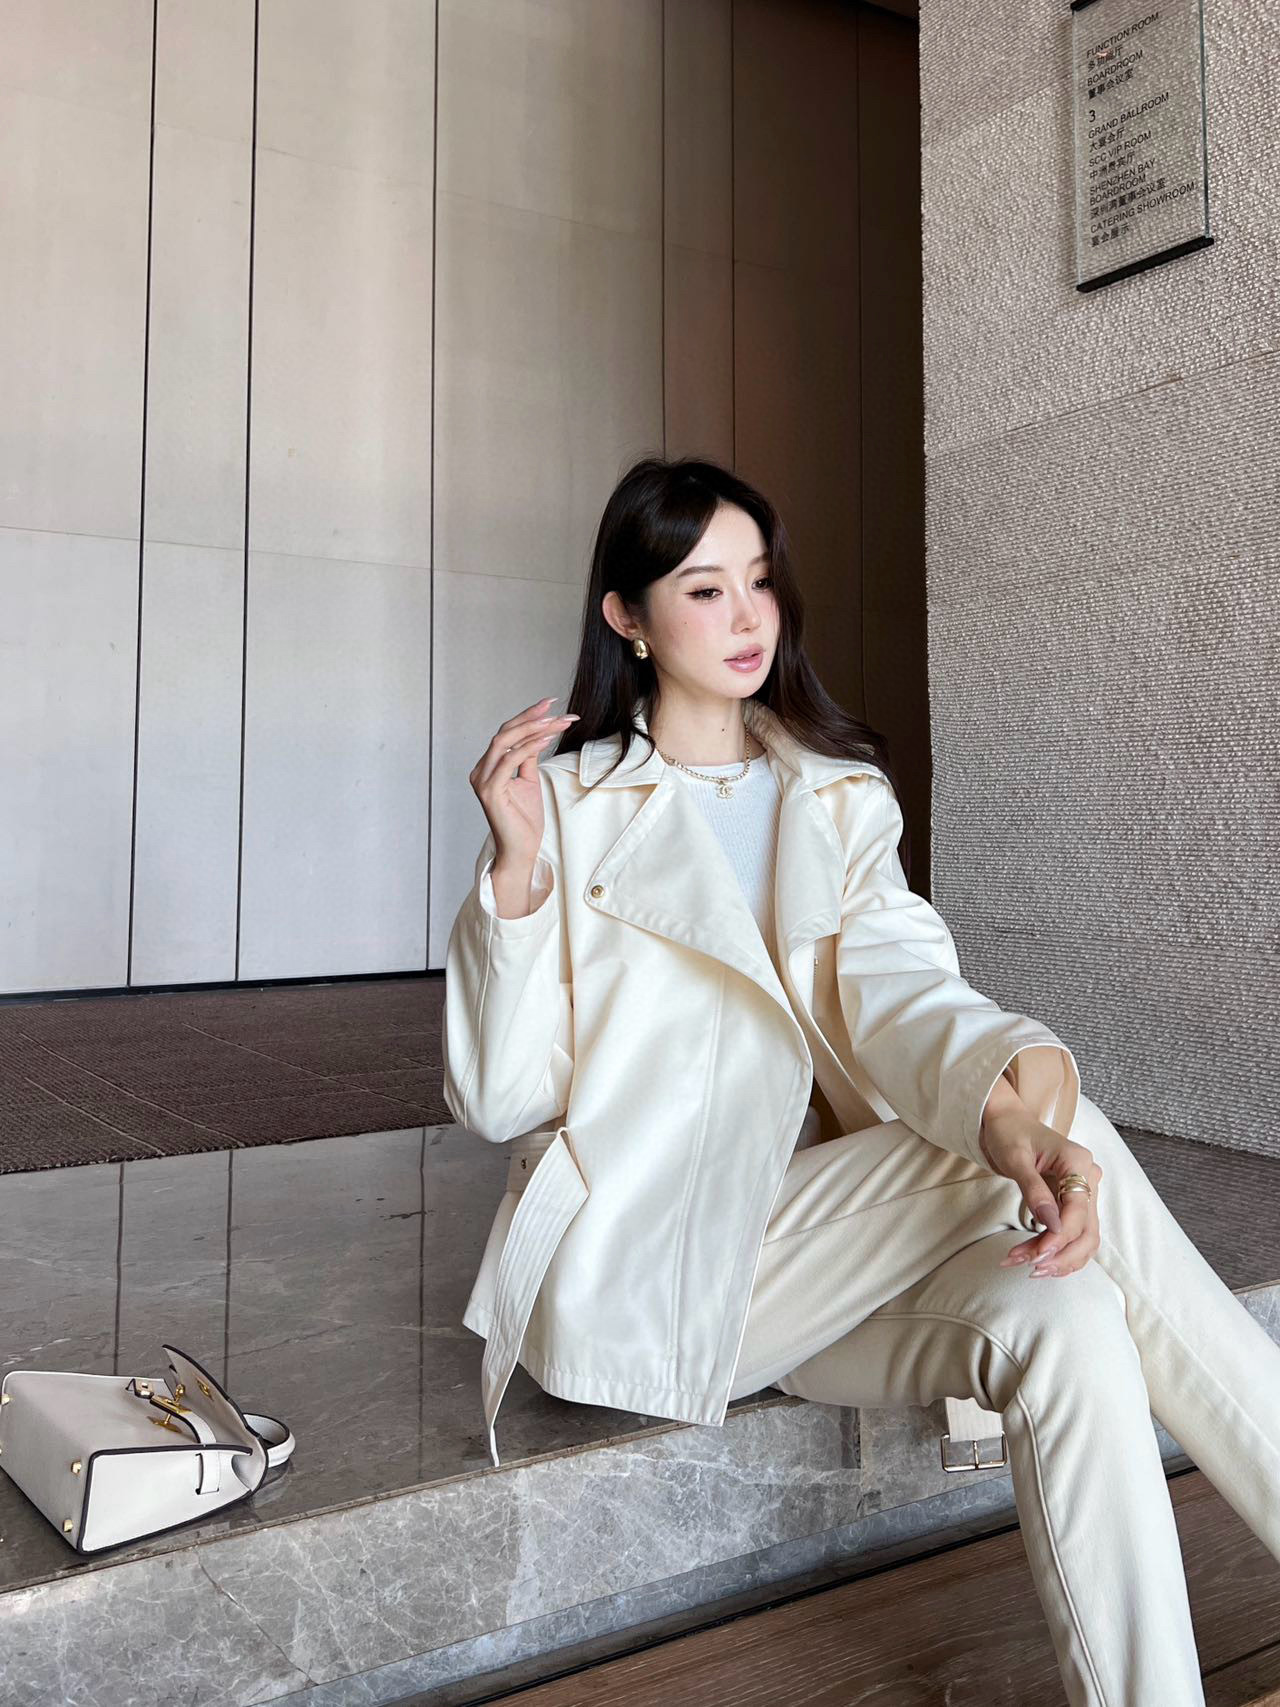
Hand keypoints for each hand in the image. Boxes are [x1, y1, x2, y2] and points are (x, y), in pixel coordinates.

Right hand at [468, 696, 578, 868]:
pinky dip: (529, 746)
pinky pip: (509, 760)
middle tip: (555, 707)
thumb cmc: (524, 820)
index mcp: (488, 767)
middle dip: (531, 717)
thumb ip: (527, 758)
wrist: (521, 850)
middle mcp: (481, 771)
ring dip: (533, 728)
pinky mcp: (490, 791)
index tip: (551, 705)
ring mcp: (483, 780)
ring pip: (504, 741)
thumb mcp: (529, 781)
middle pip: (504, 732)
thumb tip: (537, 735)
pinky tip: (547, 738)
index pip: (506, 734)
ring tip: (556, 721)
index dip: (527, 717)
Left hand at [979, 1106, 1103, 1277]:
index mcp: (1078, 1162)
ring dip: (1061, 1259)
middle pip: (1088, 1231)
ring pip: (1085, 1238)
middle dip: (1061, 1255)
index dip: (1059, 1237)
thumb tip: (1051, 1226)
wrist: (1007, 1121)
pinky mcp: (1075, 1203)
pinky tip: (1039, 1261)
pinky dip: (1060, 1252)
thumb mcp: (1016, 1158)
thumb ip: (1034, 1191)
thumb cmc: (1009, 1134)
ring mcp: (1085, 1192)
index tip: (1036, 1255)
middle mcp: (1088, 1178)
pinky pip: (1076, 1234)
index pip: (1077, 1211)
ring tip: (1029, 1268)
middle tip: (1030, 1267)